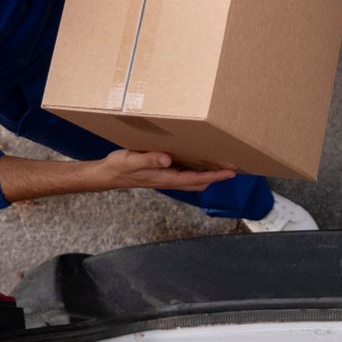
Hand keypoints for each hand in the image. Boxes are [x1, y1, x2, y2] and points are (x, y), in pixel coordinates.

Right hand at [96, 148, 236, 192]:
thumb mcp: (132, 160)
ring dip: (208, 174)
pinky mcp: (163, 173)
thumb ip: (150, 160)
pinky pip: (185, 174)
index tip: (231, 172)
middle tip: (233, 167)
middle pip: (199, 182)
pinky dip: (197, 169)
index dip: (214, 176)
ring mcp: (167, 178)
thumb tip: (168, 159)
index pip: (196, 179)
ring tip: (222, 164)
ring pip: (193, 180)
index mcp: (166, 177)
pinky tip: (200, 159)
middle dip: (217, 177)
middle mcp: (169, 180)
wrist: (108, 174)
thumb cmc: (120, 167)